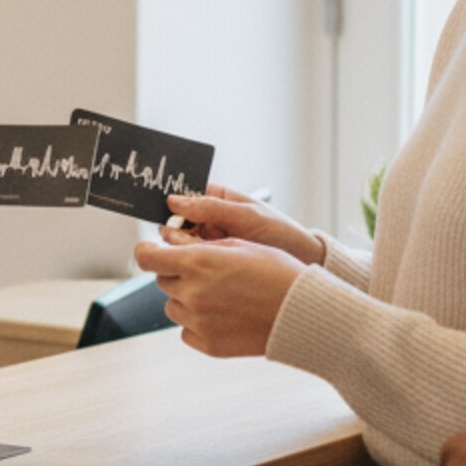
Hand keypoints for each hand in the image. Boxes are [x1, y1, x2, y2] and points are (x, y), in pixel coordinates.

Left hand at [133, 234, 305, 356]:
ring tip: (220, 295)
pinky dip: (198, 323)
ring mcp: (199, 322)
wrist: (304, 312)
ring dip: (187, 299)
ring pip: (173, 306)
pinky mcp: (208, 345)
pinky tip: (224, 315)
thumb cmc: (277, 271)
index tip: (152, 251)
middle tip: (207, 273)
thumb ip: (199, 244)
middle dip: (178, 274)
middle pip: (162, 280)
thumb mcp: (239, 244)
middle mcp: (192, 293)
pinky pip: (187, 330)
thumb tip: (171, 242)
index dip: (147, 252)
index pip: (146, 257)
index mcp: (197, 263)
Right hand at [161, 187, 325, 262]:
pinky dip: (191, 265)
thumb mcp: (247, 216)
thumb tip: (173, 201)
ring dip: (183, 249)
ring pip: (182, 245)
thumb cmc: (280, 233)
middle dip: (176, 231)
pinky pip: (193, 262)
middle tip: (184, 239)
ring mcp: (211, 244)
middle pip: (178, 223)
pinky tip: (197, 268)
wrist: (303, 263)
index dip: (172, 203)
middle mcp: (210, 220)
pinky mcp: (214, 265)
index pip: (184, 197)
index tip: (162, 211)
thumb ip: (211, 207)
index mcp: (217, 200)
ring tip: (197, 254)